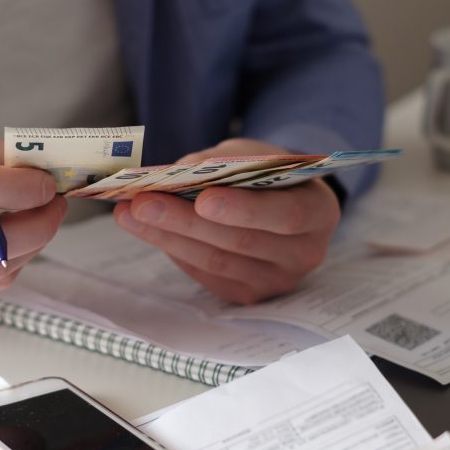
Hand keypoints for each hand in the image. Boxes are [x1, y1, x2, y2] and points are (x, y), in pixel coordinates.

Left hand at [113, 138, 340, 303]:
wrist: (282, 203)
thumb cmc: (269, 173)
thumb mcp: (255, 154)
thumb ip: (225, 161)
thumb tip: (179, 173)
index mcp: (319, 212)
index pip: (285, 216)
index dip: (243, 209)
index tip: (202, 198)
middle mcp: (304, 253)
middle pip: (241, 243)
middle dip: (186, 221)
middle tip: (143, 202)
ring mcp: (276, 280)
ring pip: (217, 262)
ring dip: (168, 237)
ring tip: (130, 213)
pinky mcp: (248, 294)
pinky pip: (206, 275)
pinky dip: (174, 250)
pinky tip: (148, 230)